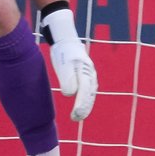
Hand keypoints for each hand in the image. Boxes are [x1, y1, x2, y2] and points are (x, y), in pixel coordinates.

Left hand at [42, 7, 97, 121]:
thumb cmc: (63, 51)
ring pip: (90, 92)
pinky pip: (88, 89)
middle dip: (84, 108)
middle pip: (89, 94)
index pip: (85, 93)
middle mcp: (90, 74)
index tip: (75, 116)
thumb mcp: (63, 64)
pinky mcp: (85, 73)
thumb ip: (68, 79)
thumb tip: (70, 94)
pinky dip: (85, 98)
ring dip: (85, 105)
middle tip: (75, 118)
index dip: (81, 106)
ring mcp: (89, 73)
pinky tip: (81, 105)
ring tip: (78, 115)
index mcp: (86, 72)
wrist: (65, 37)